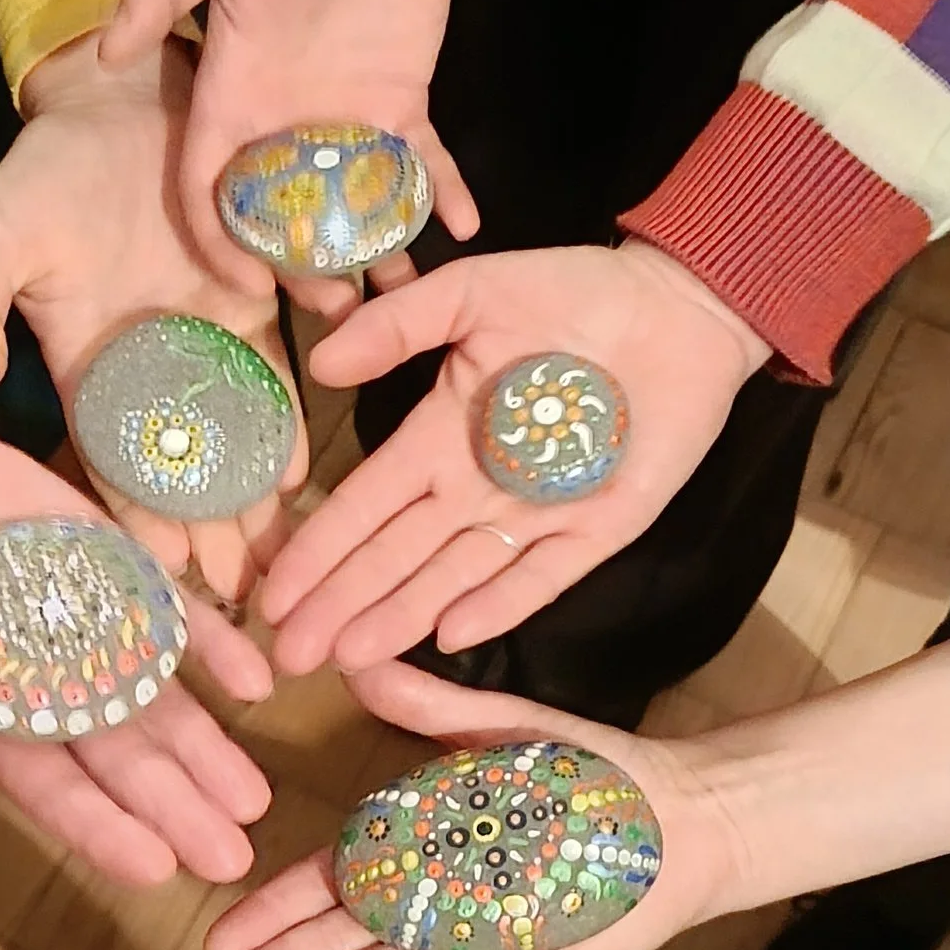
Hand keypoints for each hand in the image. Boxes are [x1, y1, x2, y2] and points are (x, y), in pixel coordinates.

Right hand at [0, 30, 307, 603]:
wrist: (113, 102)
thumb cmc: (45, 170)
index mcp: (89, 364)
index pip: (112, 456)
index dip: (134, 514)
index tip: (159, 573)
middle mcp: (151, 365)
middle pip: (183, 461)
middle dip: (208, 526)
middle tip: (239, 593)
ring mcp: (206, 335)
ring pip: (234, 430)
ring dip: (254, 491)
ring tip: (278, 551)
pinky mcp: (255, 300)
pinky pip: (279, 365)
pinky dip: (289, 411)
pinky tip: (304, 466)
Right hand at [0, 342, 276, 890]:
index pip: (49, 782)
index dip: (99, 826)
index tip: (154, 867)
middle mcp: (48, 682)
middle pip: (120, 757)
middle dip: (175, 806)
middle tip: (233, 858)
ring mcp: (89, 628)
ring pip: (158, 701)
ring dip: (207, 748)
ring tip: (255, 800)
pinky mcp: (115, 570)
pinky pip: (173, 617)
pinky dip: (215, 647)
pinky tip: (259, 684)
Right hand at [98, 0, 477, 313]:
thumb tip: (104, 51)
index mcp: (229, 96)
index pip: (208, 187)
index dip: (219, 240)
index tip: (248, 287)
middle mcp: (281, 121)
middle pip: (283, 216)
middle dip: (304, 269)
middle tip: (335, 316)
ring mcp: (342, 118)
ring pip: (352, 206)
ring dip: (373, 252)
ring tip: (400, 300)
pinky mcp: (401, 104)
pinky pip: (422, 166)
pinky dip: (441, 198)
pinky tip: (462, 229)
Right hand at [196, 656, 733, 949]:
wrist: (684, 817)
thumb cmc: (591, 776)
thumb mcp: (498, 729)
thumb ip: (428, 706)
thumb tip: (353, 665)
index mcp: (423, 849)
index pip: (330, 883)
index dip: (273, 910)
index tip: (218, 934)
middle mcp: (436, 903)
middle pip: (337, 940)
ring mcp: (472, 942)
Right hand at [258, 239, 769, 676]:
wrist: (678, 307)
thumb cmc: (575, 294)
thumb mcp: (475, 292)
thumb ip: (400, 326)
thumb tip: (322, 363)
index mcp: (441, 433)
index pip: (367, 502)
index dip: (320, 548)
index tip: (271, 594)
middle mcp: (478, 486)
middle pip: (398, 554)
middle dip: (342, 603)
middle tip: (291, 655)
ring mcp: (537, 513)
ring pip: (455, 574)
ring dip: (402, 614)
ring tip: (350, 657)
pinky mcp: (599, 528)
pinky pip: (543, 575)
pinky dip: (500, 603)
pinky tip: (451, 635)